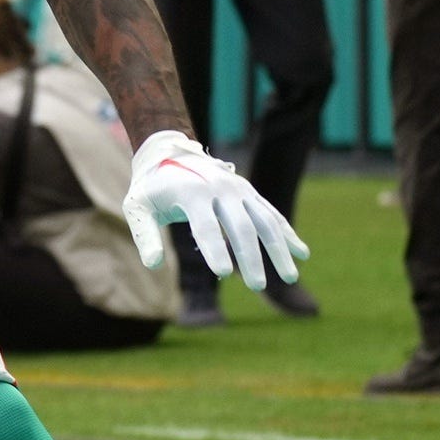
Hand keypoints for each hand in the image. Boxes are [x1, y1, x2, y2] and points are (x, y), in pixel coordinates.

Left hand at [121, 130, 308, 291]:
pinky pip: (271, 214)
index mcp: (192, 193)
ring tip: (290, 277)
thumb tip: (153, 265)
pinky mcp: (248, 192)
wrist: (167, 152)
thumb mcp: (137, 208)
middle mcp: (221, 189)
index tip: (225, 274)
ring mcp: (238, 189)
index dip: (215, 250)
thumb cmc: (150, 188)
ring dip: (279, 249)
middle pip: (241, 227)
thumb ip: (145, 236)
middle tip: (257, 286)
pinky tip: (302, 253)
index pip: (206, 226)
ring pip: (264, 221)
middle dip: (251, 258)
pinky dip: (287, 233)